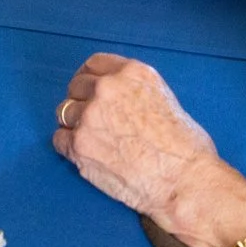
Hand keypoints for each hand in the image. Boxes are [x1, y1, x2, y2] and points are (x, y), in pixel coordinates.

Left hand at [54, 53, 245, 246]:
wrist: (184, 182)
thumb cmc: (186, 149)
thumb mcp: (164, 98)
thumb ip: (134, 92)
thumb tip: (119, 101)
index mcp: (132, 73)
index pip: (94, 64)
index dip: (89, 78)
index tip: (87, 89)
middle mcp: (107, 89)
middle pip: (76, 87)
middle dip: (81, 103)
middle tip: (93, 122)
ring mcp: (90, 116)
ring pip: (64, 113)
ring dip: (75, 126)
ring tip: (95, 143)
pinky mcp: (80, 144)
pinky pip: (59, 140)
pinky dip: (69, 148)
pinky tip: (87, 156)